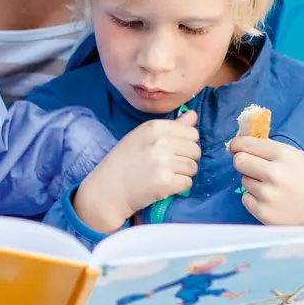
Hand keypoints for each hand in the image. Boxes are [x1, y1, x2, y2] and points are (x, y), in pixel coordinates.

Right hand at [73, 112, 199, 232]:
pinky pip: (188, 183)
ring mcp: (164, 162)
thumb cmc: (124, 162)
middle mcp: (160, 142)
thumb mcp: (143, 137)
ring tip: (164, 175)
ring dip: (182, 174)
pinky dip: (178, 187)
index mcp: (154, 127)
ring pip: (193, 168)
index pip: (192, 133)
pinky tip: (163, 186)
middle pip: (195, 150)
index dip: (185, 144)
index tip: (172, 151)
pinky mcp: (166, 182)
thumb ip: (171, 126)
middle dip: (186, 160)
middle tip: (167, 166)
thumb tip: (193, 115)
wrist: (108, 189)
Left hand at [230, 137, 303, 225]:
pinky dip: (255, 199)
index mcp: (283, 155)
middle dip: (243, 162)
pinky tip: (271, 200)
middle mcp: (273, 173)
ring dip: (253, 182)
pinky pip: (246, 199)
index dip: (237, 145)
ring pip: (244, 181)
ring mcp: (267, 194)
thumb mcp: (297, 156)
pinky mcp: (264, 212)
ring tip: (273, 188)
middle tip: (252, 167)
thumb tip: (243, 145)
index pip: (247, 144)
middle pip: (239, 161)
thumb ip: (271, 150)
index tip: (234, 147)